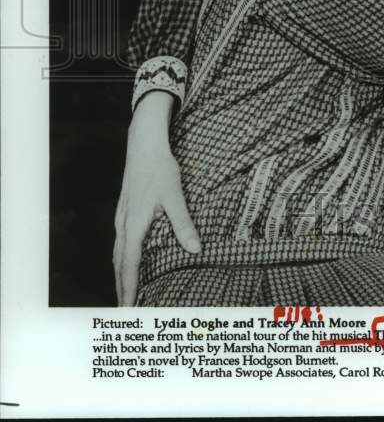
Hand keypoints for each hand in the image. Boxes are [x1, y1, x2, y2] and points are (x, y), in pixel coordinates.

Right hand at [113, 92, 200, 305]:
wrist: (143, 144)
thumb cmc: (159, 168)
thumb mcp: (175, 195)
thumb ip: (183, 223)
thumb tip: (195, 249)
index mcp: (133, 225)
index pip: (129, 266)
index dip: (129, 288)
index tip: (129, 309)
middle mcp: (123, 224)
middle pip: (119, 264)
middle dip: (122, 287)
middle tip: (127, 310)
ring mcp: (122, 217)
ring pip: (118, 253)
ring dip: (122, 273)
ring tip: (127, 291)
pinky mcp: (125, 210)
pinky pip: (121, 242)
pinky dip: (123, 258)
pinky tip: (130, 259)